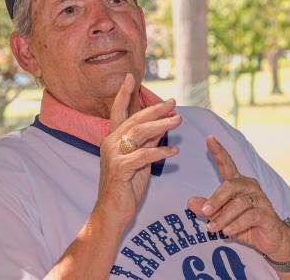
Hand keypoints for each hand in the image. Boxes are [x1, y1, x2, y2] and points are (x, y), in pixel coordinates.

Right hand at [96, 73, 181, 225]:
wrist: (112, 213)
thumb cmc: (126, 186)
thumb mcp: (140, 160)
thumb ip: (148, 141)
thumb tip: (162, 125)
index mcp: (112, 139)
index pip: (118, 111)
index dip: (124, 94)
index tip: (130, 77)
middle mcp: (110, 143)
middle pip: (134, 120)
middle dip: (155, 109)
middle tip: (173, 103)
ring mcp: (113, 156)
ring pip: (138, 134)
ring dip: (161, 126)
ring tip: (179, 121)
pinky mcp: (119, 170)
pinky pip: (143, 156)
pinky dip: (160, 151)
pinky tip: (174, 150)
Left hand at [187, 136, 289, 261]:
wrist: (272, 240)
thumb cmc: (245, 225)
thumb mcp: (222, 218)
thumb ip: (208, 209)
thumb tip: (190, 201)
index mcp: (239, 184)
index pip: (228, 165)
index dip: (219, 152)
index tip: (209, 138)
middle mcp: (250, 187)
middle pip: (231, 185)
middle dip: (216, 198)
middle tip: (205, 211)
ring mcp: (260, 200)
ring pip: (239, 204)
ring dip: (224, 217)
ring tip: (213, 228)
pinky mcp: (267, 214)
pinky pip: (250, 216)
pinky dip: (237, 224)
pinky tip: (228, 231)